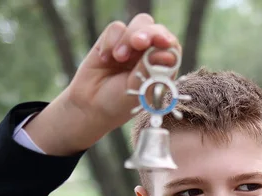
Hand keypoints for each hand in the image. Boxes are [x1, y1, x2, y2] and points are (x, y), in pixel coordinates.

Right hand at [26, 14, 179, 155]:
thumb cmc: (119, 103)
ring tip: (119, 57)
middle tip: (139, 42)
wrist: (90, 106)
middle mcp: (149, 54)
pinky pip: (116, 28)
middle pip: (157, 30)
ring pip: (140, 23)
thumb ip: (150, 71)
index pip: (171, 46)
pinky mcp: (113, 40)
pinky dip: (110, 42)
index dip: (167, 41)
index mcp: (161, 68)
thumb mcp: (138, 91)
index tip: (163, 42)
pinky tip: (105, 59)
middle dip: (150, 34)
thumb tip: (167, 54)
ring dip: (129, 38)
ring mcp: (132, 45)